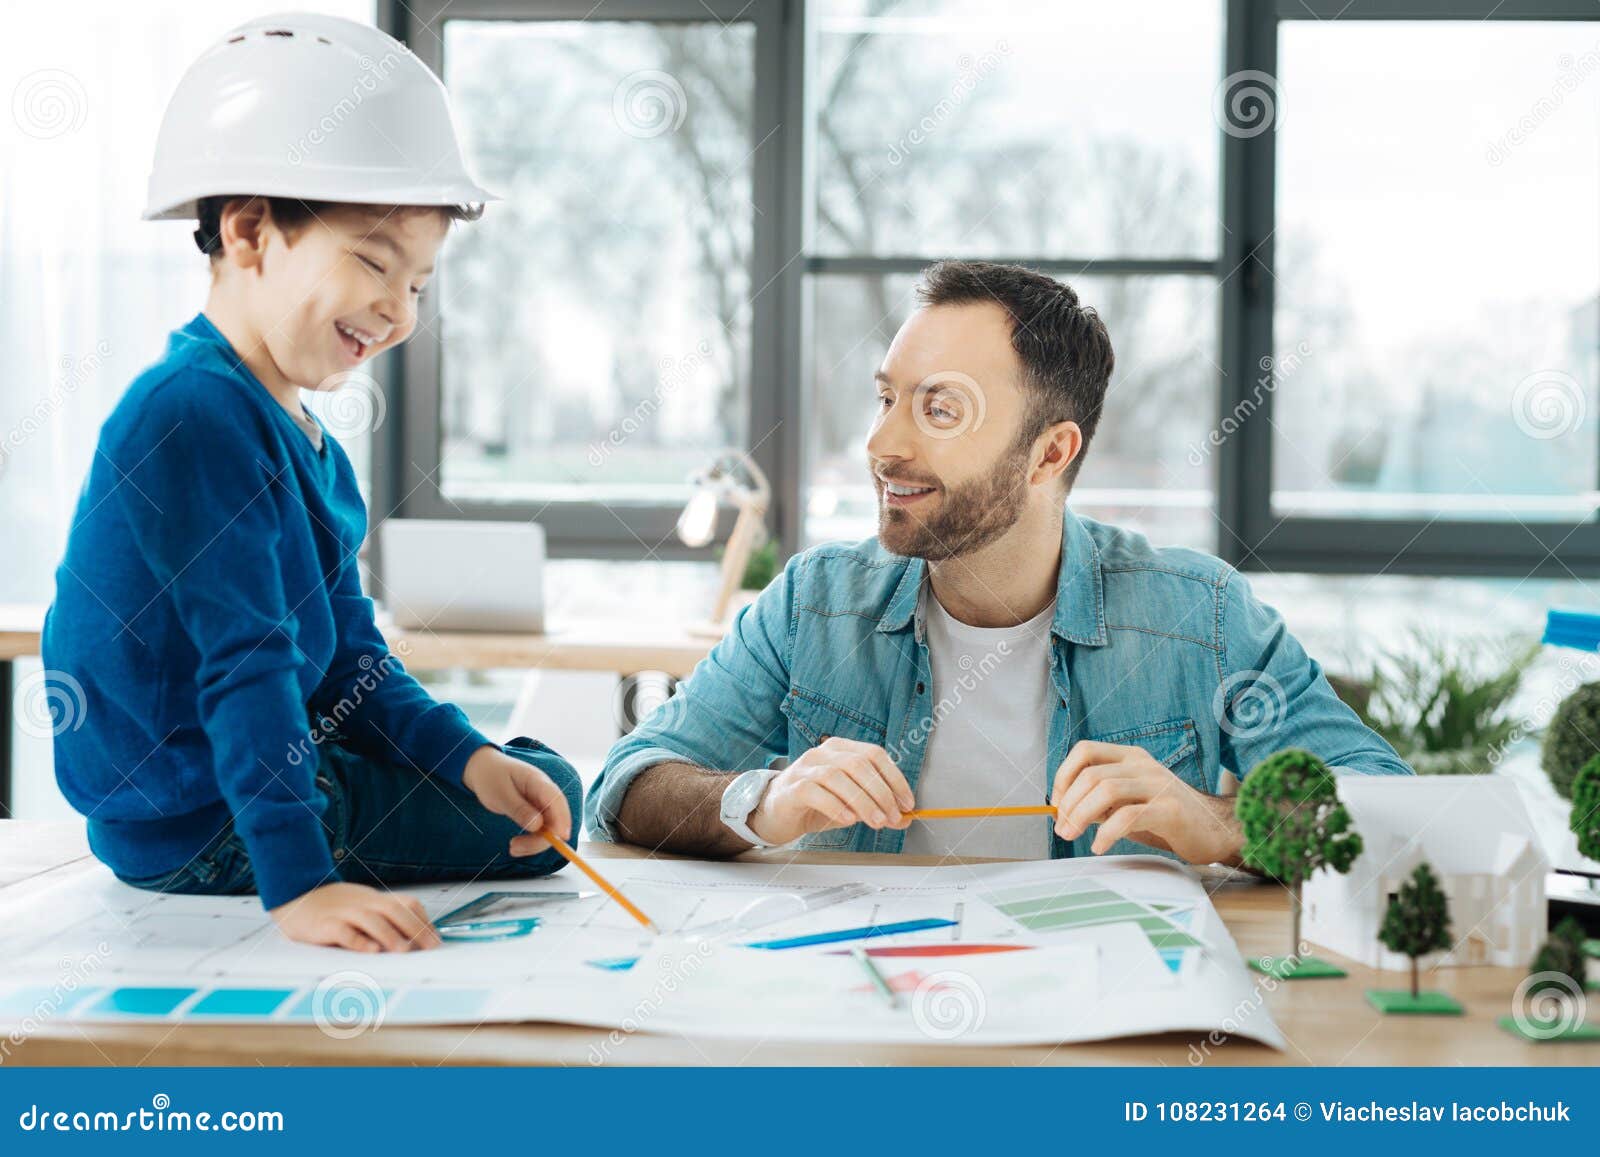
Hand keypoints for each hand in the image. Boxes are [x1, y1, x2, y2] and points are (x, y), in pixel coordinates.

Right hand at [270, 882, 440, 951]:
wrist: (297, 894)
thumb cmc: (335, 907)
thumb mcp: (363, 907)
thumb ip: (385, 919)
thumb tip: (414, 942)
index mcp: (376, 899)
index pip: (407, 903)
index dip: (423, 920)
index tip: (436, 940)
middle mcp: (363, 903)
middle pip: (393, 910)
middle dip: (414, 928)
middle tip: (429, 947)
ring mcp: (343, 913)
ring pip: (371, 920)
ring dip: (390, 934)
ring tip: (404, 950)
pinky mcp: (324, 925)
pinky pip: (343, 931)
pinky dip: (358, 940)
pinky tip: (370, 950)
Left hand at [462, 744, 572, 856]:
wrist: (483, 769)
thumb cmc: (491, 777)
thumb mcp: (500, 794)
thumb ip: (519, 809)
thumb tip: (538, 825)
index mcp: (537, 781)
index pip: (556, 800)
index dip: (562, 819)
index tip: (561, 837)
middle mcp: (544, 793)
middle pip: (556, 818)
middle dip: (542, 838)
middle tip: (515, 847)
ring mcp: (541, 803)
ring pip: (549, 828)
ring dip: (534, 843)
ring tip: (512, 848)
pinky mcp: (536, 812)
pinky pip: (541, 830)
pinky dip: (531, 841)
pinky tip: (516, 845)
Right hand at [748, 738, 915, 845]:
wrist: (775, 813)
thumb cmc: (814, 804)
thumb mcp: (850, 805)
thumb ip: (876, 808)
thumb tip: (905, 819)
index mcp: (841, 749)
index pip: (874, 755)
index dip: (894, 778)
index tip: (907, 803)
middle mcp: (823, 752)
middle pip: (859, 765)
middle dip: (881, 793)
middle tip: (893, 817)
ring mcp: (805, 768)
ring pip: (838, 777)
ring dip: (863, 801)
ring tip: (876, 822)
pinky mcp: (792, 787)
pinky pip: (815, 792)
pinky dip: (836, 806)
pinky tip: (848, 820)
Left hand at [1050, 741, 1242, 864]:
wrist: (1216, 830)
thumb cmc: (1167, 818)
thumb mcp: (1130, 802)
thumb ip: (1101, 801)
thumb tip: (1063, 810)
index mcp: (1131, 757)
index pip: (1084, 751)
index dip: (1063, 775)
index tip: (1056, 804)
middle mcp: (1143, 765)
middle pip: (1090, 774)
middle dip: (1068, 803)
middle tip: (1062, 829)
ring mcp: (1158, 785)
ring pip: (1105, 790)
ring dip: (1080, 816)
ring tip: (1073, 836)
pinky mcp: (1169, 810)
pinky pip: (1127, 817)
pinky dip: (1106, 833)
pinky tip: (1099, 846)